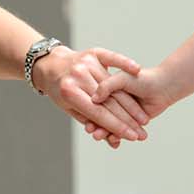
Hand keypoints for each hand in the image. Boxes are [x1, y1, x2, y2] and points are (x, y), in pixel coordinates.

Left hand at [34, 45, 148, 148]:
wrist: (50, 65)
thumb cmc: (60, 91)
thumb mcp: (69, 108)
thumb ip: (90, 120)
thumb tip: (113, 140)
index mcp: (70, 92)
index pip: (99, 113)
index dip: (117, 126)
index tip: (131, 136)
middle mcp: (78, 76)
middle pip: (110, 102)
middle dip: (128, 120)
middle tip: (142, 132)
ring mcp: (86, 63)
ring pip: (114, 84)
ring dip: (132, 103)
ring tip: (144, 119)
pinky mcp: (94, 53)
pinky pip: (113, 58)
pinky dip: (125, 62)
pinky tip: (137, 69)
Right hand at [91, 64, 181, 140]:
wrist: (165, 85)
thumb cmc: (143, 78)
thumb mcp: (122, 78)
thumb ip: (107, 86)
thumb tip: (94, 99)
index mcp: (108, 91)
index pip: (95, 104)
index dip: (89, 112)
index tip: (85, 119)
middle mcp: (113, 103)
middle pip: (100, 117)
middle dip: (95, 125)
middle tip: (91, 132)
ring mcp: (122, 114)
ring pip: (110, 126)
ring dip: (104, 133)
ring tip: (100, 137)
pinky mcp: (131, 123)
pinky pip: (121, 132)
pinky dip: (117, 137)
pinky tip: (114, 141)